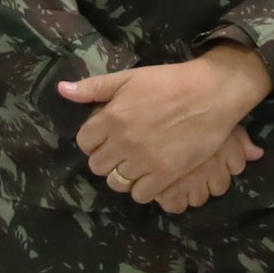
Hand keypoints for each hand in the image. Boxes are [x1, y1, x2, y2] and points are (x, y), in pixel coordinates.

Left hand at [63, 45, 270, 206]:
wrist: (212, 93)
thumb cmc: (170, 81)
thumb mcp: (129, 77)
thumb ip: (94, 87)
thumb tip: (62, 90)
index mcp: (111, 117)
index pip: (85, 142)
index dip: (94, 140)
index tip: (108, 137)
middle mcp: (123, 141)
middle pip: (98, 166)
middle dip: (107, 159)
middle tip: (123, 151)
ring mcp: (144, 160)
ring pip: (117, 182)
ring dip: (124, 176)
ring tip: (137, 165)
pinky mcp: (166, 174)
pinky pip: (141, 195)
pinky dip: (143, 189)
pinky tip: (152, 176)